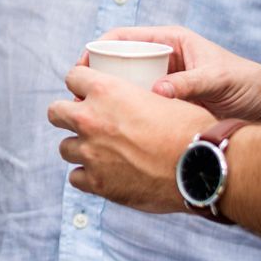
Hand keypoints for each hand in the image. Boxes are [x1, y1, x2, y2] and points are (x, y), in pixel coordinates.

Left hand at [50, 66, 214, 213]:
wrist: (204, 167)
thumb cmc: (192, 130)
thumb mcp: (163, 98)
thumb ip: (135, 99)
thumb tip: (134, 101)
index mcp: (107, 90)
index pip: (73, 77)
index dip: (80, 84)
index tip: (86, 93)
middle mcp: (90, 119)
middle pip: (55, 112)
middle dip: (67, 115)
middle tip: (86, 124)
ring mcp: (90, 153)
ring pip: (64, 147)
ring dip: (80, 149)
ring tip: (101, 153)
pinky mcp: (96, 183)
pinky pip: (75, 178)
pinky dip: (88, 177)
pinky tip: (105, 175)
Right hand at [86, 27, 260, 121]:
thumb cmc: (249, 85)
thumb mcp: (218, 79)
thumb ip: (189, 83)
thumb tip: (157, 92)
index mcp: (170, 42)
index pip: (121, 38)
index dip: (96, 50)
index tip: (81, 69)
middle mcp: (163, 59)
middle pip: (116, 63)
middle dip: (95, 79)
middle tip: (80, 100)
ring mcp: (163, 82)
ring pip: (123, 87)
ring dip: (106, 100)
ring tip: (92, 118)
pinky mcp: (167, 103)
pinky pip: (137, 105)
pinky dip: (124, 114)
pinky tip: (116, 130)